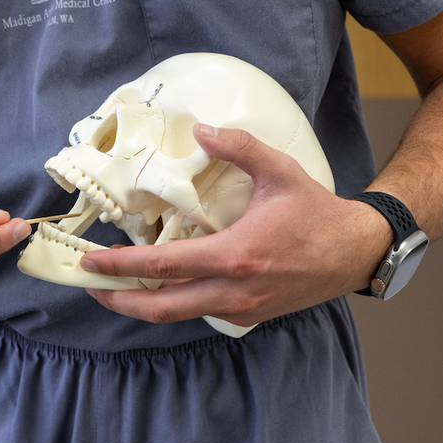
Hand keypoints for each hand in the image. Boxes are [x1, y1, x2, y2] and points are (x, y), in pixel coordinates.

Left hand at [80, 124, 393, 327]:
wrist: (354, 252)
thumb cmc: (315, 212)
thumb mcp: (278, 170)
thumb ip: (238, 146)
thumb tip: (201, 129)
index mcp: (234, 256)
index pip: (162, 266)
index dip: (121, 266)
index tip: (92, 261)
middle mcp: (233, 291)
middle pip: (159, 307)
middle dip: (117, 299)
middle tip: (88, 284)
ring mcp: (240, 307)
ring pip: (177, 314)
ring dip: (141, 302)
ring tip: (114, 285)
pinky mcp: (248, 313)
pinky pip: (199, 310)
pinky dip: (172, 301)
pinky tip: (158, 283)